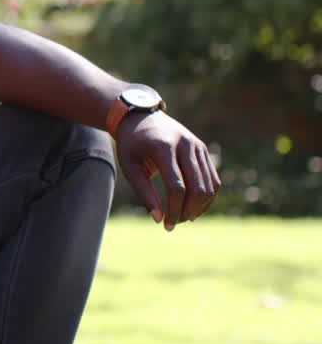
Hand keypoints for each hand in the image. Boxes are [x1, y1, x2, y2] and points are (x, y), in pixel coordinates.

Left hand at [115, 111, 219, 230]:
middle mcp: (185, 144)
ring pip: (210, 185)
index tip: (166, 225)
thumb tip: (158, 219)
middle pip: (198, 187)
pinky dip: (207, 196)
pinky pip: (212, 179)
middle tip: (176, 223)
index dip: (174, 209)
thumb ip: (144, 192)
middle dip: (189, 210)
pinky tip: (194, 207)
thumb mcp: (129, 166)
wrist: (140, 117)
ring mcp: (198, 146)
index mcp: (164, 147)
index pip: (177, 186)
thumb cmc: (132, 145)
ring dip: (200, 206)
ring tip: (184, 217)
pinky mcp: (203, 150)